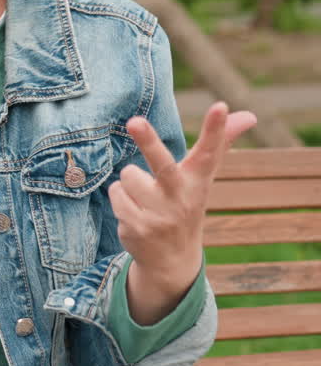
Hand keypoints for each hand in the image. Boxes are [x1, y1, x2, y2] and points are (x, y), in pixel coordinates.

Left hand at [108, 102, 256, 323]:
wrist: (172, 259)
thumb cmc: (185, 203)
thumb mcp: (202, 177)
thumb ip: (219, 144)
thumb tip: (249, 115)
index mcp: (198, 180)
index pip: (209, 151)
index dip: (215, 129)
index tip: (220, 106)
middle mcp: (181, 197)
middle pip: (162, 164)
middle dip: (148, 141)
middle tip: (134, 120)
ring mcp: (160, 215)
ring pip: (128, 175)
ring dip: (130, 182)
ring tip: (145, 198)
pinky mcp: (138, 227)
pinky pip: (116, 193)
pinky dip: (120, 197)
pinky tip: (135, 212)